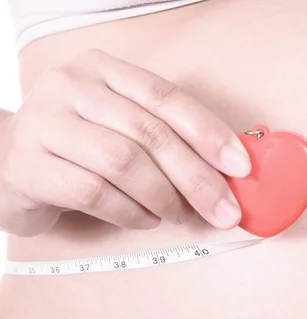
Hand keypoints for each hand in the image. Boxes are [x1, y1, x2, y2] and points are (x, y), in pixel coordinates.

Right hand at [0, 49, 250, 236]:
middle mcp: (72, 87)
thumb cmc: (80, 145)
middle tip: (224, 210)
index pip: (168, 98)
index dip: (210, 132)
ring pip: (123, 161)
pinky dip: (130, 211)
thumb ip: (165, 135)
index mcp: (105, 69)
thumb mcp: (120, 123)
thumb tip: (227, 169)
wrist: (7, 158)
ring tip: (178, 215)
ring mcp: (44, 123)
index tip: (241, 167)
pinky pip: (93, 192)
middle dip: (197, 178)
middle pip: (150, 133)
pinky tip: (146, 219)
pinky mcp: (26, 165)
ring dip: (163, 196)